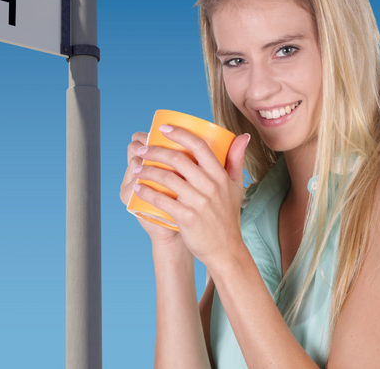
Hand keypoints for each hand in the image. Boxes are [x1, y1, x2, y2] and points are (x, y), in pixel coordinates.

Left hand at [131, 126, 249, 268]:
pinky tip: (138, 188)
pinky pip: (163, 201)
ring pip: (167, 178)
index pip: (199, 146)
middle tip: (142, 149)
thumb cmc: (228, 215)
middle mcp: (210, 186)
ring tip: (137, 167)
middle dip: (155, 151)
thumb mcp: (236, 186)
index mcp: (220, 175)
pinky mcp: (188, 218)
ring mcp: (199, 202)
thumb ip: (236, 159)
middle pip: (178, 159)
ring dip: (148, 170)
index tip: (163, 128)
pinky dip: (147, 193)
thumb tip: (242, 136)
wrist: (226, 250)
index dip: (180, 133)